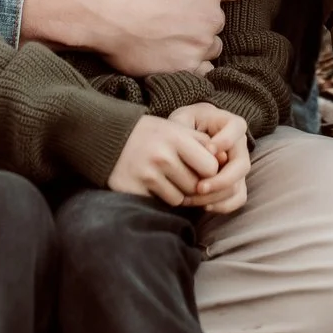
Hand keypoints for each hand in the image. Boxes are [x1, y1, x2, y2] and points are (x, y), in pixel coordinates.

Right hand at [35, 0, 245, 75]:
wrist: (94, 7)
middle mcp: (210, 16)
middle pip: (218, 18)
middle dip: (201, 15)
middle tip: (171, 10)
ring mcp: (197, 46)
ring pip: (209, 46)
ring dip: (195, 42)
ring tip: (166, 34)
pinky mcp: (181, 70)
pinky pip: (199, 72)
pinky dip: (189, 67)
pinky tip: (169, 57)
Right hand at [109, 113, 224, 205]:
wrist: (107, 137)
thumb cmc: (150, 134)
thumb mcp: (176, 129)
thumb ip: (202, 143)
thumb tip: (225, 161)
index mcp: (175, 138)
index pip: (211, 167)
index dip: (210, 171)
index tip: (202, 168)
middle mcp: (162, 156)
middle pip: (197, 186)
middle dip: (195, 185)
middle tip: (184, 175)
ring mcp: (147, 174)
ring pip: (181, 198)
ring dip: (180, 193)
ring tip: (168, 178)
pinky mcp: (134, 189)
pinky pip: (163, 203)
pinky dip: (163, 198)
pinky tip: (155, 185)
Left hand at [169, 102, 251, 213]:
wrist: (188, 136)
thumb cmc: (186, 125)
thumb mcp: (183, 118)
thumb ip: (188, 127)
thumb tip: (204, 149)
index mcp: (232, 125)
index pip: (237, 129)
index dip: (224, 141)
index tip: (207, 149)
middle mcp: (240, 147)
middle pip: (241, 166)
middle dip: (221, 180)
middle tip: (199, 187)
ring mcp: (239, 167)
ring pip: (238, 186)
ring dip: (216, 197)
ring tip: (192, 199)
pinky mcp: (235, 184)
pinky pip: (237, 199)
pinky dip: (222, 206)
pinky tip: (203, 206)